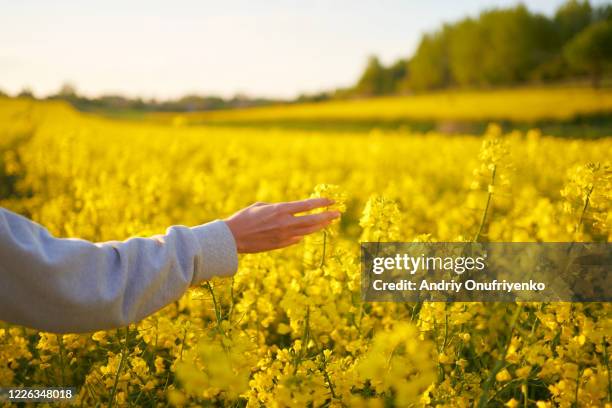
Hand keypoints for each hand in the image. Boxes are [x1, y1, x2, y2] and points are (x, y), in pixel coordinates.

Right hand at [224, 198, 340, 252]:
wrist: (233, 238)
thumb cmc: (244, 218)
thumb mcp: (261, 206)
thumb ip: (278, 209)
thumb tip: (290, 213)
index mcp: (280, 209)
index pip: (307, 205)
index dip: (321, 202)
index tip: (331, 200)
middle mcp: (285, 223)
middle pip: (312, 219)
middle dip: (327, 216)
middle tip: (338, 213)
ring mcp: (284, 235)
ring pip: (307, 231)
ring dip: (320, 226)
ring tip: (329, 222)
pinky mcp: (280, 245)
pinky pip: (297, 239)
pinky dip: (304, 234)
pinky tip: (309, 231)